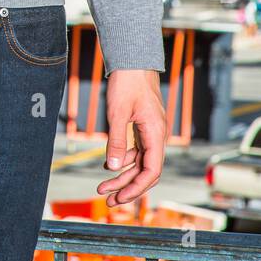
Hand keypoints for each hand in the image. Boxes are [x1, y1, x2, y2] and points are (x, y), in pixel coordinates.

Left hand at [95, 69, 165, 206]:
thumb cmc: (127, 82)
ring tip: (103, 188)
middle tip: (108, 200)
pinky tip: (108, 166)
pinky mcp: (143, 127)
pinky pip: (136, 150)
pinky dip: (123, 160)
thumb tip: (112, 168)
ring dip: (123, 176)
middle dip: (127, 187)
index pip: (151, 171)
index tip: (120, 198)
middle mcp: (157, 135)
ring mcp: (150, 131)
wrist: (132, 60)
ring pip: (140, 162)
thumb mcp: (117, 113)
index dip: (136, 188)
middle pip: (145, 171)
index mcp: (156, 133)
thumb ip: (116, 141)